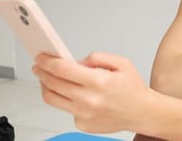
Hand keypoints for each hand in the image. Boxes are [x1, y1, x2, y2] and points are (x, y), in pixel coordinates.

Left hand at [33, 52, 149, 133]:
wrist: (142, 113)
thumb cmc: (133, 89)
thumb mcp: (121, 63)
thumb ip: (97, 57)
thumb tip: (76, 62)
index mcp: (99, 82)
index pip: (63, 70)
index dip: (48, 62)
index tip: (41, 57)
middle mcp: (89, 100)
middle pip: (52, 84)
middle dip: (41, 72)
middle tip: (39, 65)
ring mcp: (84, 114)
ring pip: (52, 98)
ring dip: (45, 86)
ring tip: (47, 78)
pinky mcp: (82, 124)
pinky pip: (65, 109)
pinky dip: (65, 99)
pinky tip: (73, 94)